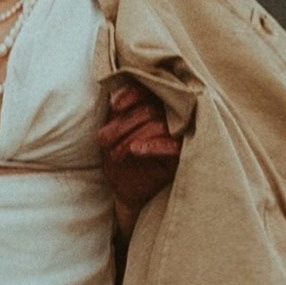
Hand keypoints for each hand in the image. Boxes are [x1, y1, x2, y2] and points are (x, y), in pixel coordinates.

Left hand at [101, 74, 183, 225]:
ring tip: (114, 153)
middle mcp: (172, 119)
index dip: (131, 94)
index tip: (114, 106)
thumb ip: (118, 115)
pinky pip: (173, 147)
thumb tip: (113, 98)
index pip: (149, 90)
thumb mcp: (115, 135)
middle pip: (149, 109)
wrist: (128, 193)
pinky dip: (153, 146)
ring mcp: (179, 137)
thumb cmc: (121, 160)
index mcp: (157, 107)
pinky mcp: (181, 158)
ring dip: (132, 137)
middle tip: (103, 141)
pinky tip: (135, 150)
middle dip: (122, 124)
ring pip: (158, 125)